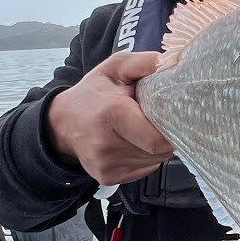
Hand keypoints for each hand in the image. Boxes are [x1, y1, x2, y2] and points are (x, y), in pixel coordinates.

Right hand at [47, 51, 173, 185]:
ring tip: (143, 128)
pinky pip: (144, 169)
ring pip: (154, 161)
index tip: (177, 118)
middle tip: (160, 119)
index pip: (158, 140)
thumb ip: (145, 63)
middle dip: (168, 136)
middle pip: (159, 151)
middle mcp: (107, 145)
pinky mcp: (108, 177)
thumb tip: (174, 63)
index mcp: (113, 115)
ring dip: (157, 147)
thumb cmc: (93, 93)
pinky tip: (134, 141)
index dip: (174, 131)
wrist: (62, 123)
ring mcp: (106, 165)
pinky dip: (146, 156)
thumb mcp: (115, 67)